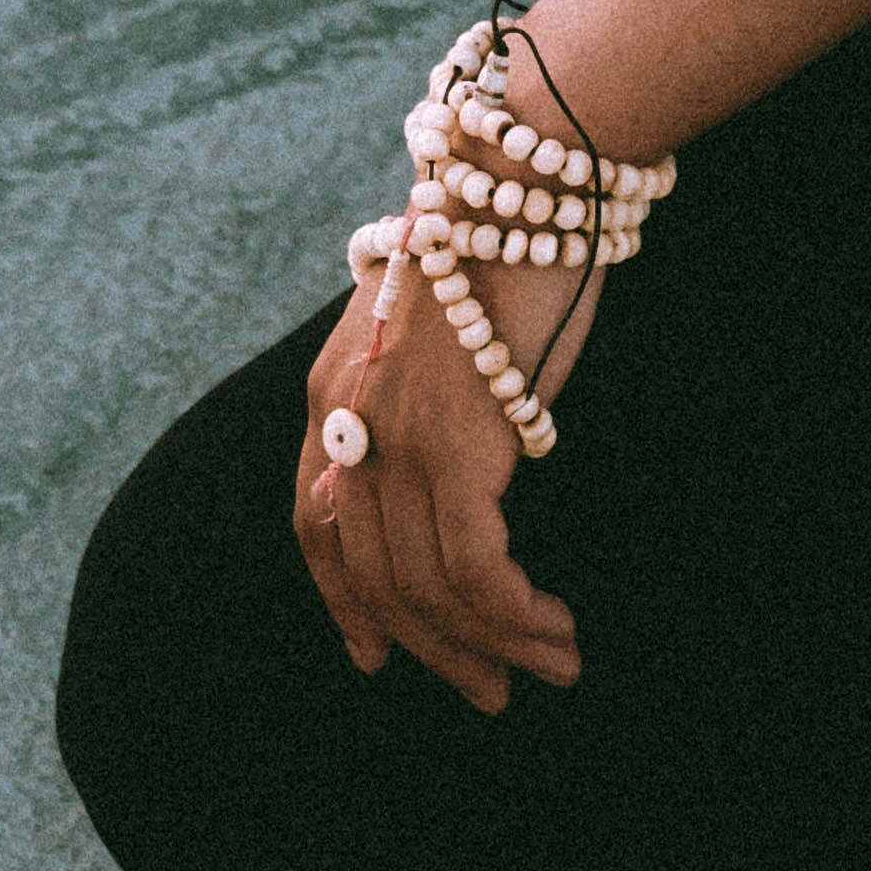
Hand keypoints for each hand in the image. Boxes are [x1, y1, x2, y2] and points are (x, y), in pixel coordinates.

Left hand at [295, 227, 597, 717]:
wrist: (527, 178)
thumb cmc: (502, 241)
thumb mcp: (437, 325)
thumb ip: (424, 396)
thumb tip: (461, 465)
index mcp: (331, 390)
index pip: (315, 525)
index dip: (344, 600)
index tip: (374, 655)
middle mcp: (348, 421)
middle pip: (372, 574)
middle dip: (433, 649)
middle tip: (491, 692)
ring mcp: (394, 437)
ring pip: (428, 585)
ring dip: (494, 644)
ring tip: (552, 667)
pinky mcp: (454, 446)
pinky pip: (476, 569)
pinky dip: (517, 615)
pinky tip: (556, 628)